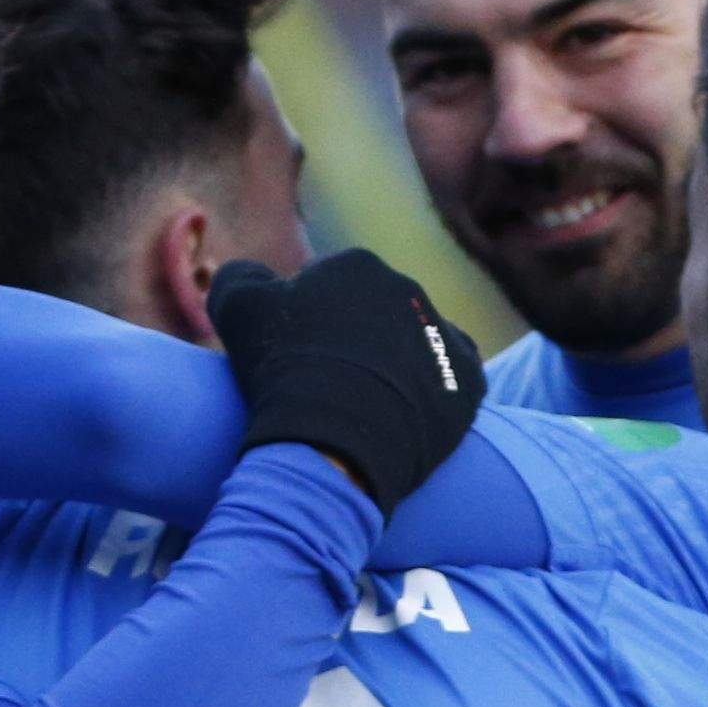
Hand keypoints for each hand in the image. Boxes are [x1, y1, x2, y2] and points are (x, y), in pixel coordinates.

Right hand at [209, 249, 485, 512]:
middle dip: (357, 345)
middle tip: (331, 389)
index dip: (308, 328)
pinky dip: (431, 396)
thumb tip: (251, 274)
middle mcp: (408, 289)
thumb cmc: (283, 372)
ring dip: (395, 370)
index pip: (329, 291)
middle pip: (376, 317)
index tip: (296, 362)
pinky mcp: (469, 379)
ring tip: (368, 411)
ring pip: (414, 348)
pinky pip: (451, 381)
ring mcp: (442, 333)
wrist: (334, 441)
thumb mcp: (237, 311)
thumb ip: (239, 277)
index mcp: (356, 266)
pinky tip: (405, 419)